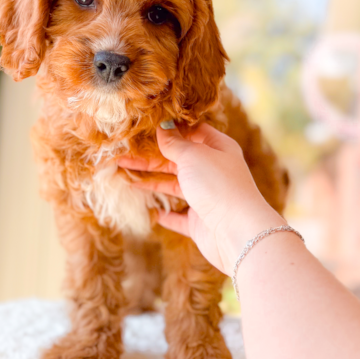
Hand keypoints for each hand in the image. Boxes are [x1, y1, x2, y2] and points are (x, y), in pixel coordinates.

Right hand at [118, 123, 283, 274]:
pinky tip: (147, 209)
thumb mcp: (193, 156)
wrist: (238, 232)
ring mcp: (205, 197)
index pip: (191, 132)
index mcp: (218, 148)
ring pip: (173, 185)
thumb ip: (174, 143)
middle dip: (150, 157)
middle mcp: (212, 171)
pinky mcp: (199, 222)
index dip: (169, 129)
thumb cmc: (218, 186)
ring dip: (149, 180)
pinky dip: (162, 213)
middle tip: (121, 152)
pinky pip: (176, 215)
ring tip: (123, 173)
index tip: (143, 127)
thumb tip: (162, 126)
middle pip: (177, 159)